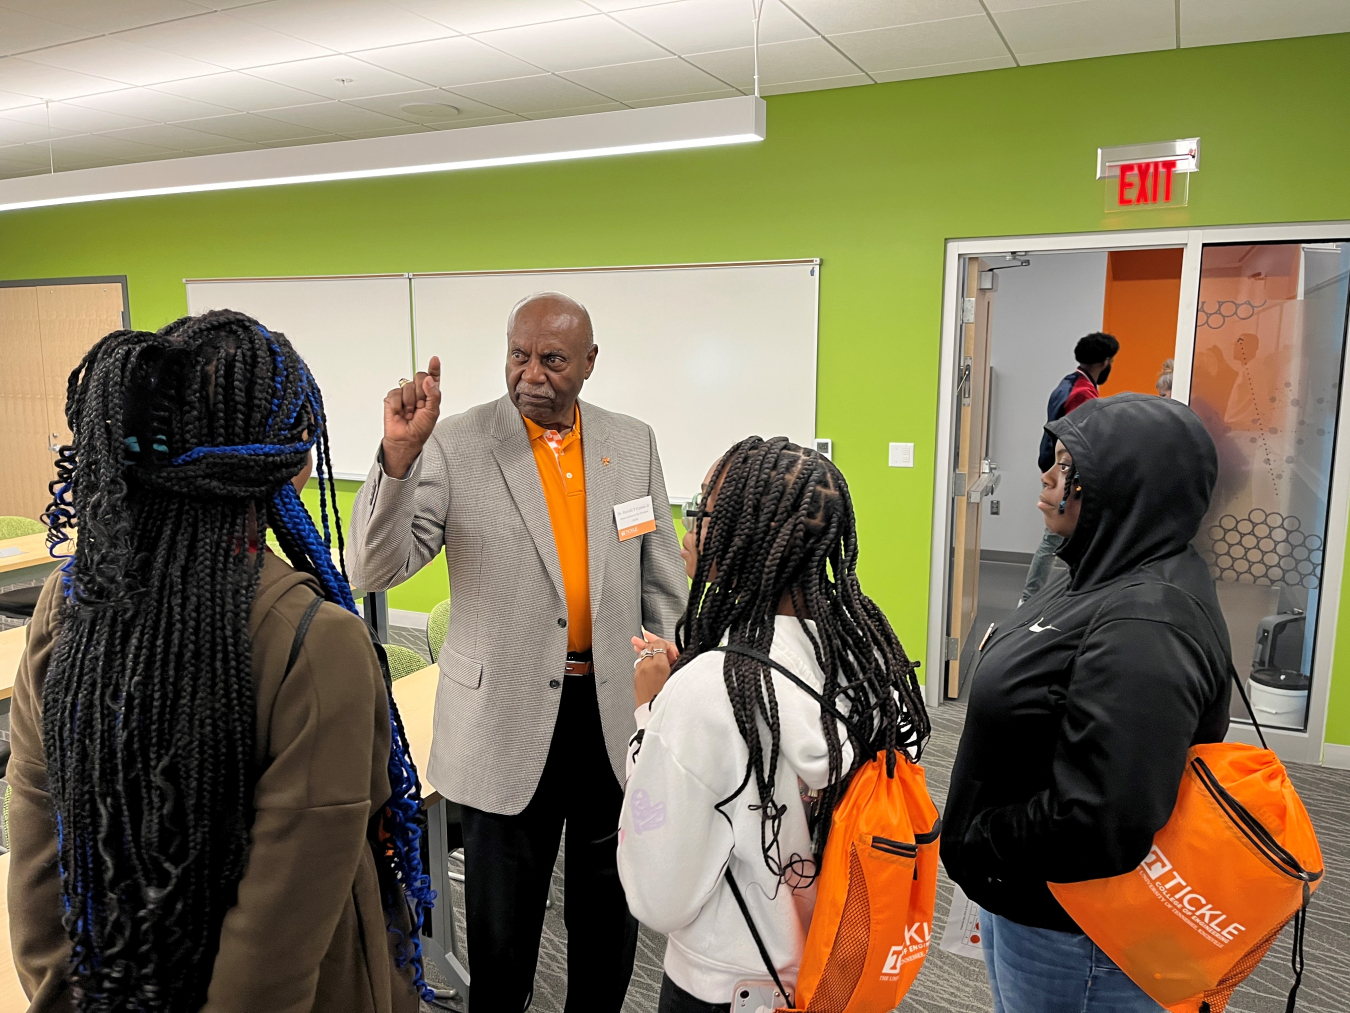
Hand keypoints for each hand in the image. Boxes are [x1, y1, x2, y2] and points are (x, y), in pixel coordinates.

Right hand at [381, 356, 440, 478]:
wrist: (406, 439)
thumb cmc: (421, 428)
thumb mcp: (433, 412)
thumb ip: (433, 394)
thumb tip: (429, 380)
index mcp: (429, 393)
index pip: (432, 377)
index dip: (434, 368)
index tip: (434, 359)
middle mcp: (417, 391)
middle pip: (419, 377)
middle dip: (420, 392)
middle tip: (419, 407)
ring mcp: (404, 394)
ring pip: (407, 386)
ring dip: (409, 403)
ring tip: (409, 413)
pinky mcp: (392, 398)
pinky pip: (395, 393)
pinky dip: (398, 405)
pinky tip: (400, 413)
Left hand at [632, 631, 678, 706]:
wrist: (654, 713)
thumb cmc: (667, 699)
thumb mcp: (676, 676)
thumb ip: (675, 662)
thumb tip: (672, 653)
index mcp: (659, 665)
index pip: (660, 644)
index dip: (666, 645)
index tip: (671, 650)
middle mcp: (647, 665)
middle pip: (651, 646)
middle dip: (656, 644)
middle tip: (657, 642)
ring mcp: (640, 671)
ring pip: (643, 652)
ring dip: (647, 648)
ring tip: (642, 641)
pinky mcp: (636, 677)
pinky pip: (639, 662)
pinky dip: (643, 658)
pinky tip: (644, 656)